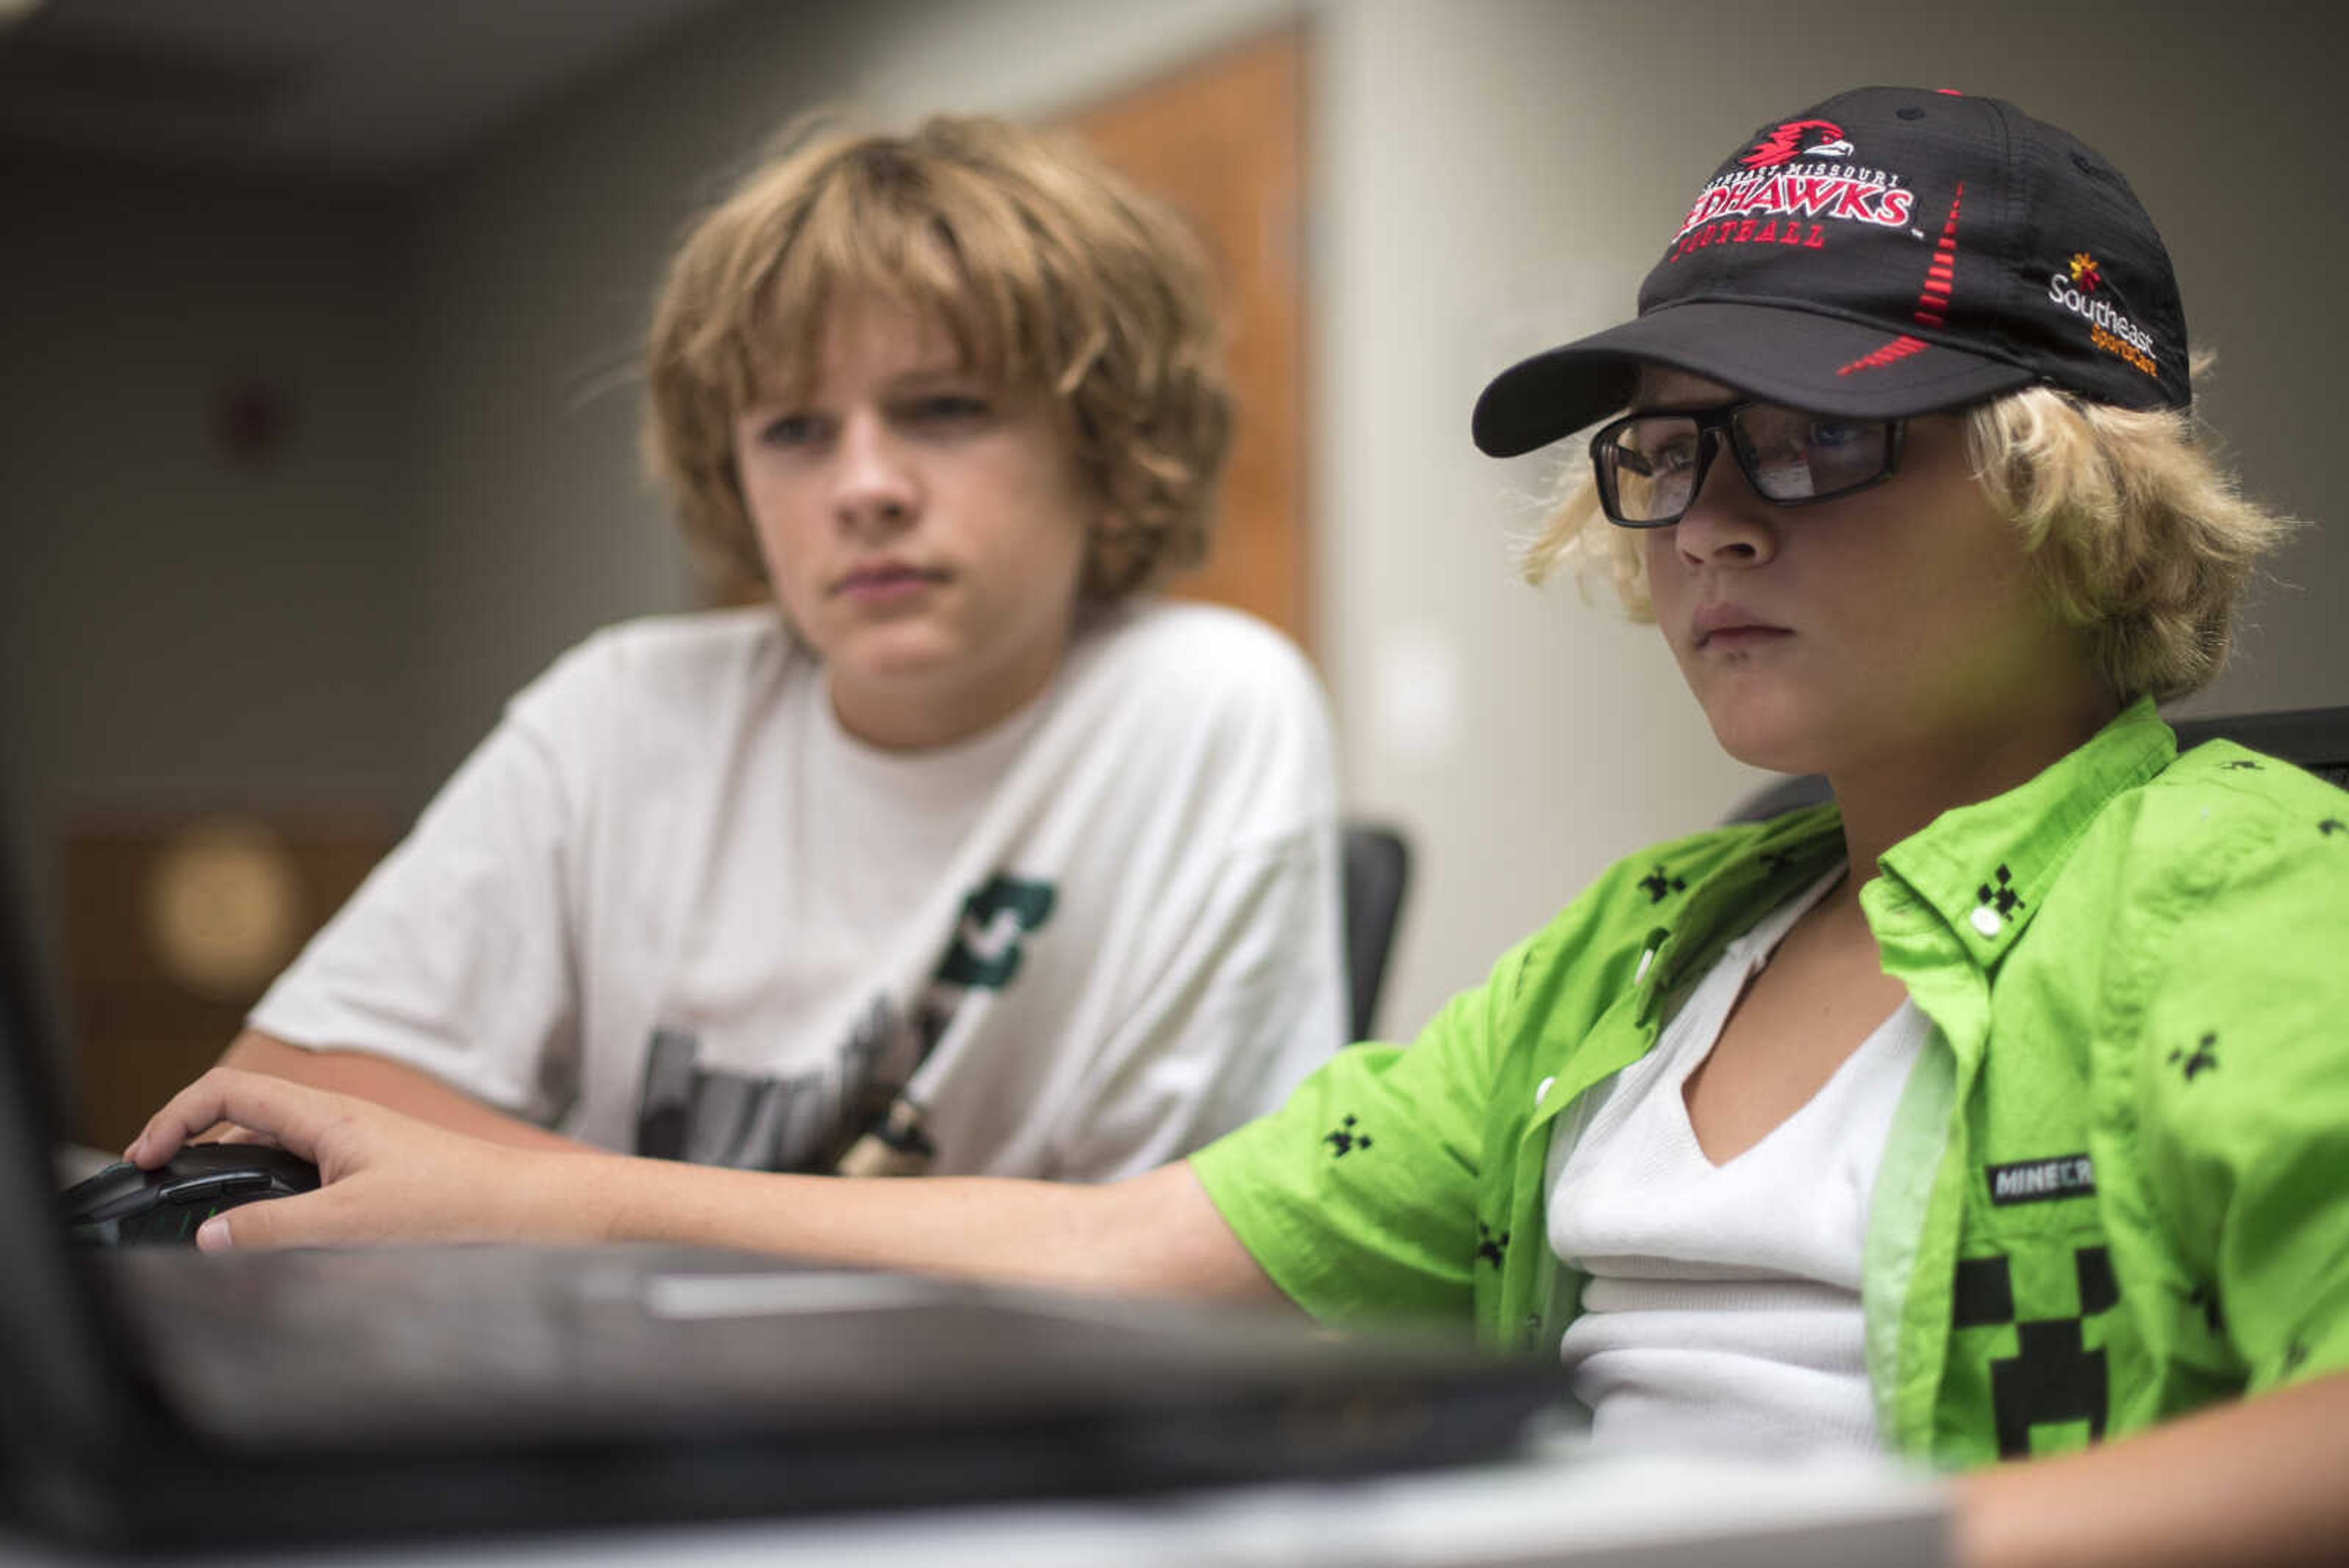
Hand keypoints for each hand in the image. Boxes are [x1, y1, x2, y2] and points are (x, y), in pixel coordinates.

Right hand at [126, 1067, 575, 1250]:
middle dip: (192, 1137)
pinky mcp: (369, 1163)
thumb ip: (273, 1229)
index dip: (176, 1115)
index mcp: (326, 1116)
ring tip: (195, 1200)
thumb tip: (209, 1236)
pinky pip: (299, 1160)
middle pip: (244, 1110)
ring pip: (272, 1138)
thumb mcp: (350, 1223)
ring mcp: (353, 1139)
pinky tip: (258, 1213)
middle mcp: (336, 1119)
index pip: (230, 1091)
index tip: (145, 1156)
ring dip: (228, 1161)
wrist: (518, 1205)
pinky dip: (264, 1179)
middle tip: (157, 1179)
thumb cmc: (450, 1204)